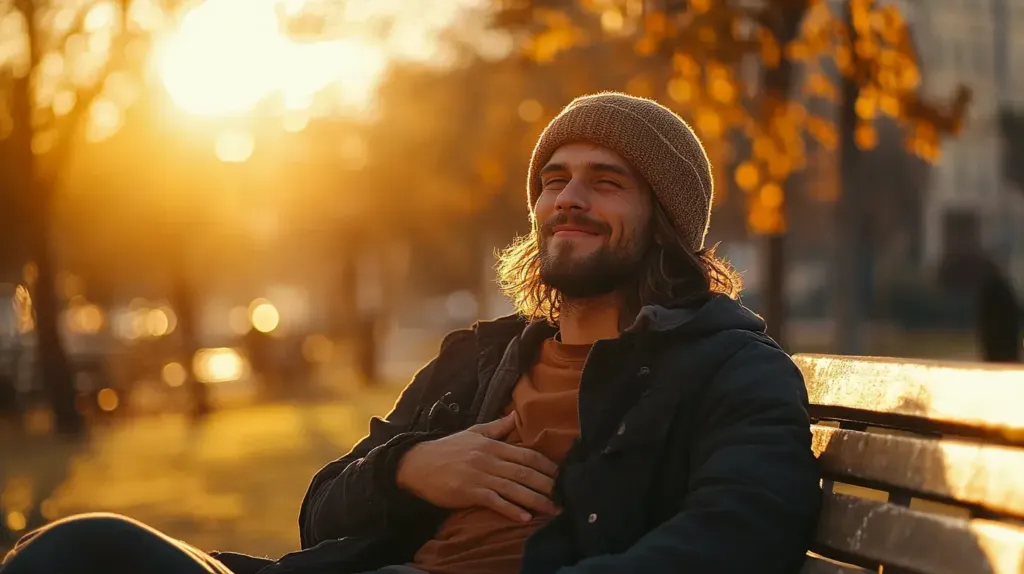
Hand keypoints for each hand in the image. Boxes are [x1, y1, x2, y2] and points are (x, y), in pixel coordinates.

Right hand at [395, 412, 559, 521]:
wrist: (416, 464)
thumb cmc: (446, 449)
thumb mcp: (472, 433)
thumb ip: (496, 427)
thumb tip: (515, 416)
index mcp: (492, 445)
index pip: (526, 454)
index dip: (546, 465)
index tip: (561, 475)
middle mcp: (489, 459)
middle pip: (525, 472)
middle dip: (547, 485)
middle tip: (565, 496)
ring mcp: (479, 476)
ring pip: (514, 488)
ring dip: (536, 500)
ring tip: (552, 510)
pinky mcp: (468, 492)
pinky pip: (494, 502)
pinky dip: (510, 510)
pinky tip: (524, 517)